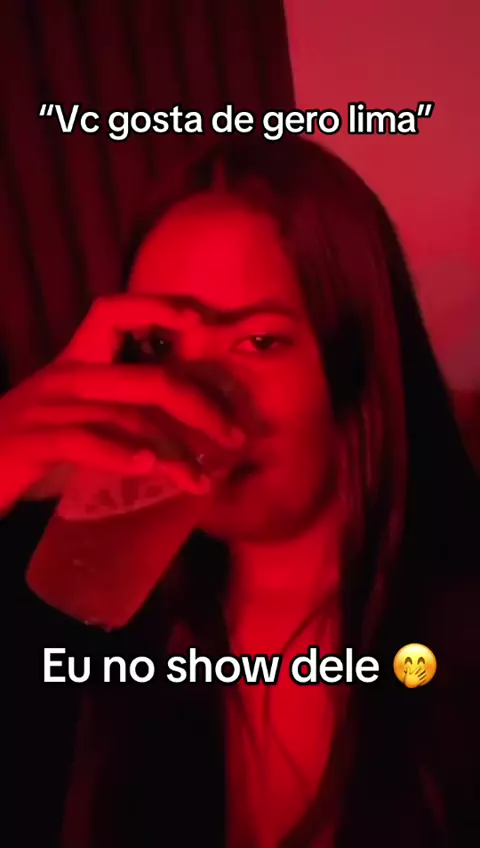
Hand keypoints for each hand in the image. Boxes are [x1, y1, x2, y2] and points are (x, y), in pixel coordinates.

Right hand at [0, 294, 242, 514]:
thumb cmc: (26, 445)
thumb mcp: (71, 415)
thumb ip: (115, 409)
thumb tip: (176, 426)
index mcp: (74, 362)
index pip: (112, 312)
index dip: (155, 306)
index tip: (197, 318)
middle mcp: (64, 377)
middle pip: (148, 379)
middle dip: (200, 407)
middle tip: (233, 436)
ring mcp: (47, 409)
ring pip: (128, 417)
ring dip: (174, 453)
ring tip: (199, 480)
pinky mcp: (31, 442)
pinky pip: (84, 442)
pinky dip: (119, 455)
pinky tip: (147, 469)